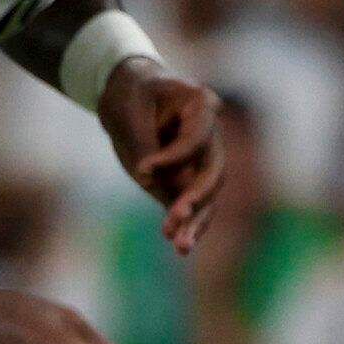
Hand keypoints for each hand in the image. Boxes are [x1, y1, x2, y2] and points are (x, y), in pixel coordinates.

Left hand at [98, 58, 222, 253]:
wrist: (130, 98)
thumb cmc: (132, 96)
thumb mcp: (130, 112)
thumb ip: (144, 145)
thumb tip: (152, 181)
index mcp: (202, 105)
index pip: (196, 139)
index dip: (172, 158)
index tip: (142, 170)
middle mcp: (210, 136)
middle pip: (213, 171)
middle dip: (197, 196)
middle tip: (177, 214)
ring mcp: (202, 161)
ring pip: (209, 196)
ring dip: (195, 221)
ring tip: (181, 245)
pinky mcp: (188, 182)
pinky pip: (195, 208)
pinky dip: (189, 227)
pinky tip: (181, 247)